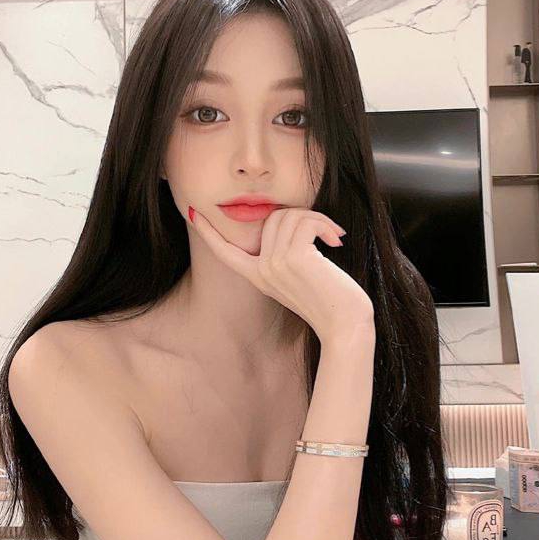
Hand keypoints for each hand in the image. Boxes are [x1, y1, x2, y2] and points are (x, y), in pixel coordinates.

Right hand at [188, 205, 374, 342]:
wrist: (345, 326)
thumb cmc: (331, 301)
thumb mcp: (298, 278)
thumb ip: (285, 255)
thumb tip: (285, 219)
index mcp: (257, 276)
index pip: (225, 251)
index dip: (208, 232)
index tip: (192, 213)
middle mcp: (262, 270)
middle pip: (272, 218)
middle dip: (303, 216)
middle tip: (326, 231)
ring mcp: (275, 264)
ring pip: (290, 216)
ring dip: (318, 219)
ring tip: (334, 235)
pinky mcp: (294, 258)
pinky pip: (306, 222)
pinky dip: (325, 225)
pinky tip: (336, 239)